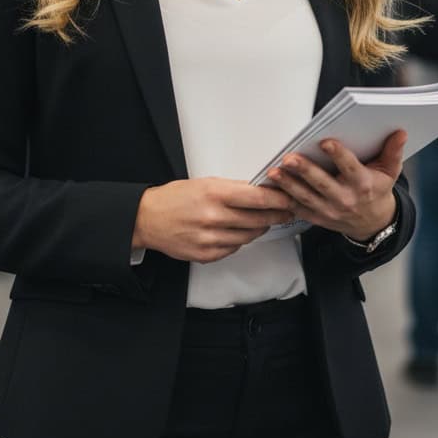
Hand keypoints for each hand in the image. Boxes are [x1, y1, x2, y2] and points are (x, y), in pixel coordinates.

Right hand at [132, 178, 295, 263]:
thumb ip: (233, 188)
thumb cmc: (175, 197)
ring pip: (249, 237)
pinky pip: (234, 249)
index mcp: (215, 194)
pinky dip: (239, 240)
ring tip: (261, 221)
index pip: (258, 198)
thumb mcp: (205, 183)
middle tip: (285, 212)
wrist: (148, 219)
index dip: (278, 200)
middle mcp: (214, 217)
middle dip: (275, 216)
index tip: (289, 199)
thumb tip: (260, 190)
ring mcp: (210, 239)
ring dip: (258, 228)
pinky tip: (235, 232)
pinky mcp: (206, 255)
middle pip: (258, 220)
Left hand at [266, 130, 406, 241]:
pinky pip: (297, 208)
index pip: (349, 168)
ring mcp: (329, 211)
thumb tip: (400, 133)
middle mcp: (344, 199)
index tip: (325, 142)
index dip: (338, 155)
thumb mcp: (389, 172)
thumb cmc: (377, 192)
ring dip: (288, 184)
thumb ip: (393, 152)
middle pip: (322, 183)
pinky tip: (272, 187)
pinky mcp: (317, 217)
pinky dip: (283, 199)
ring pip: (305, 197)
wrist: (372, 223)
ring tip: (274, 172)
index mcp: (362, 185)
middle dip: (305, 170)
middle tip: (289, 158)